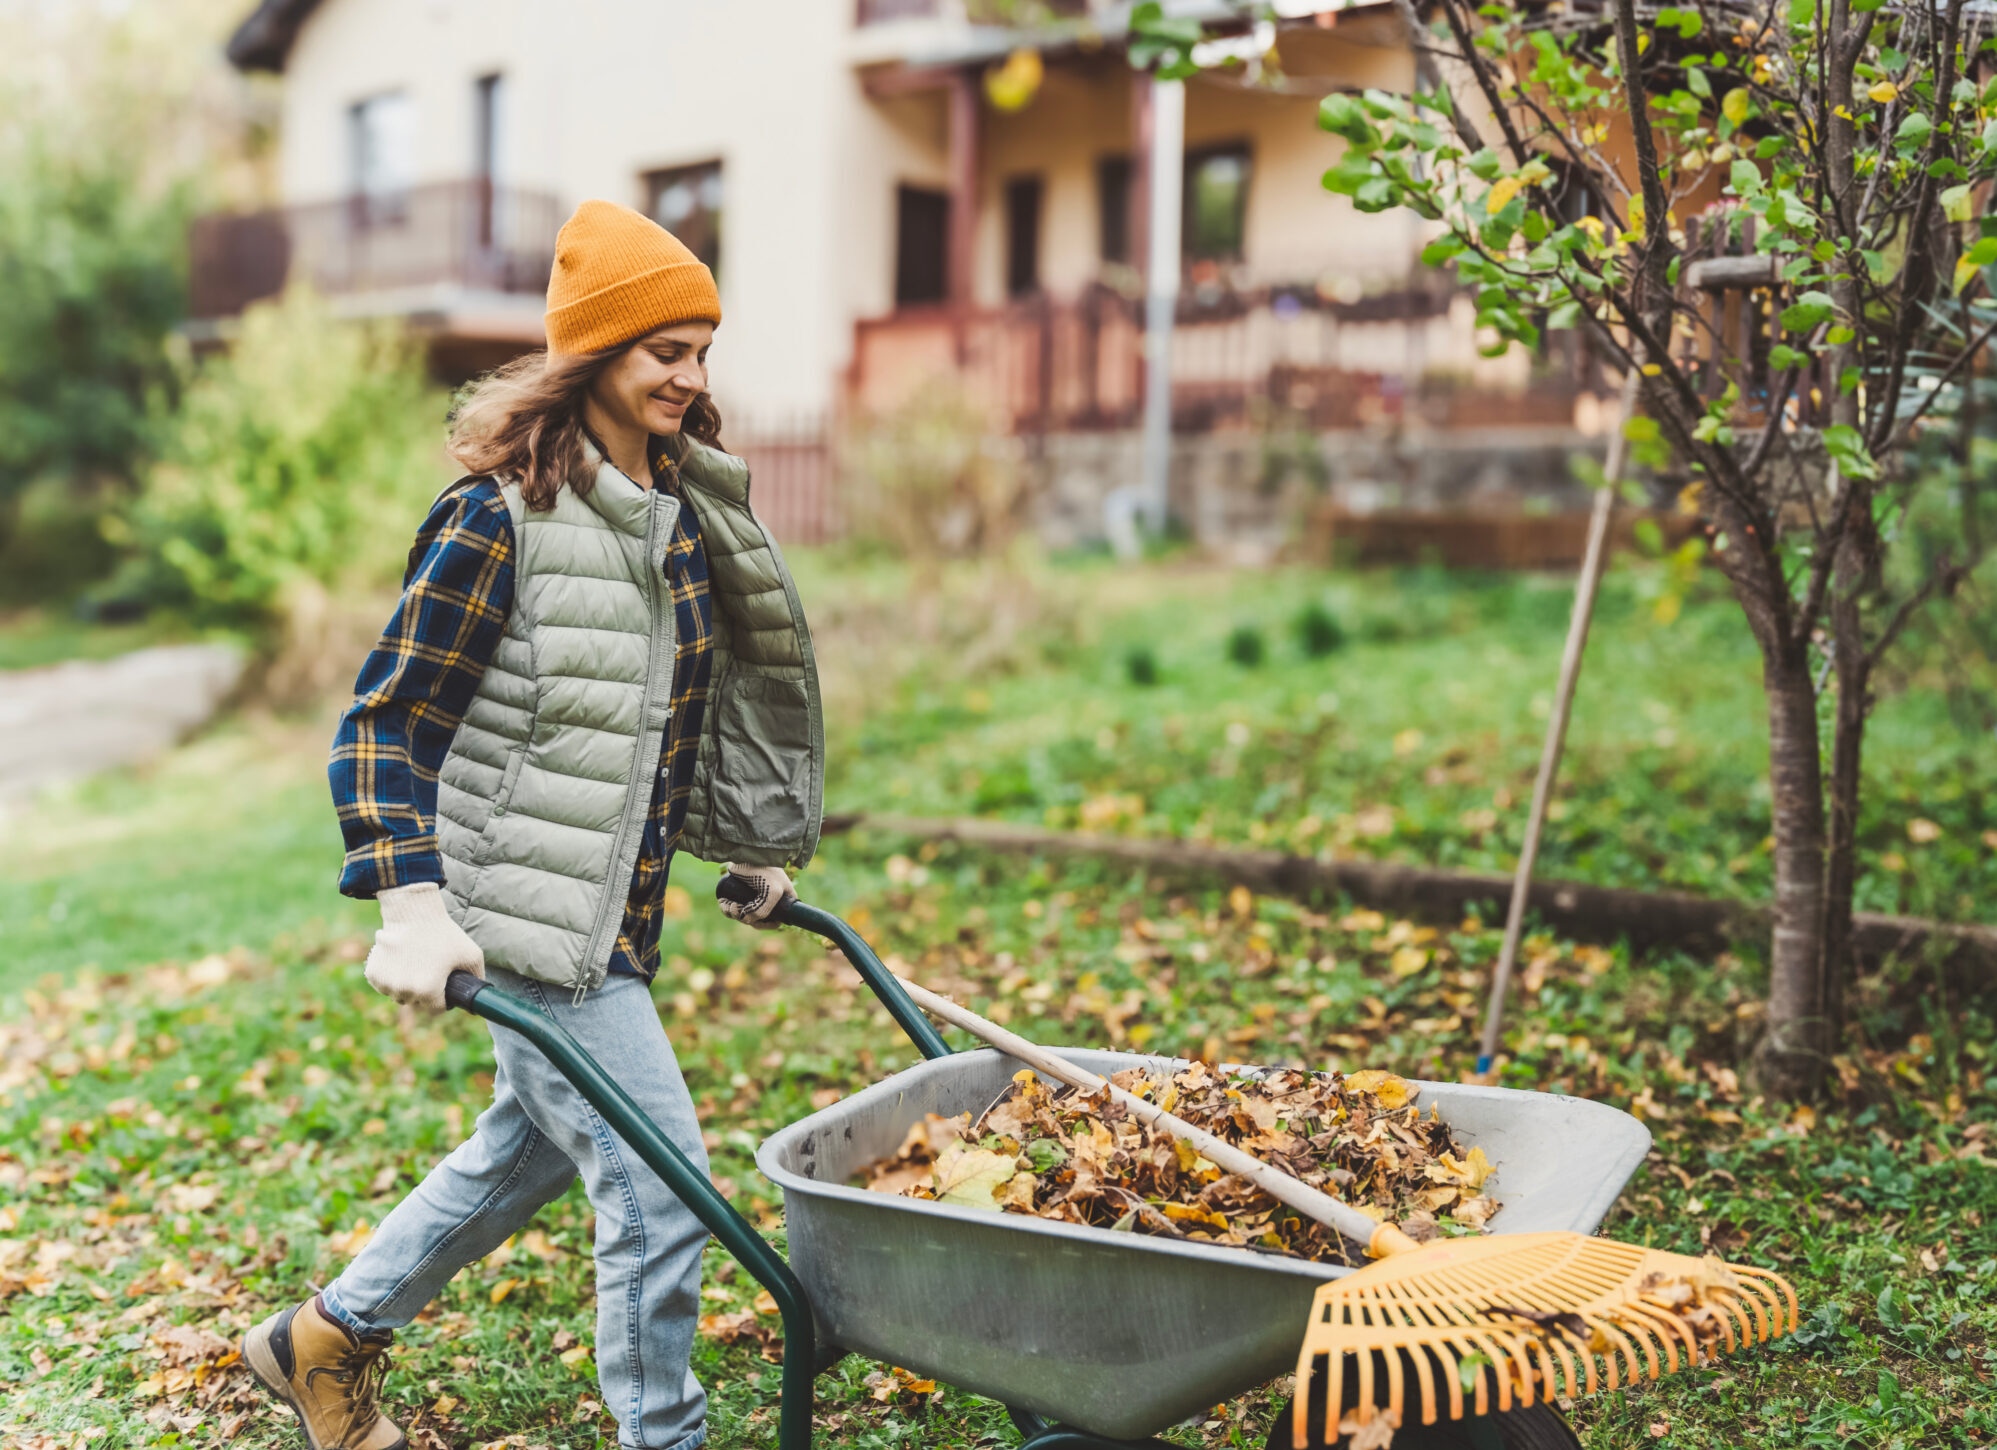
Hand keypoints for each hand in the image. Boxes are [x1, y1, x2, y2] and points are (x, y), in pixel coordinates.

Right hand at [364, 882, 484, 1010]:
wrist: (414, 913)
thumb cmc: (443, 934)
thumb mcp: (471, 954)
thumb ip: (477, 977)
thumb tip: (479, 996)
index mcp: (428, 991)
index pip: (437, 1009)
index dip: (444, 999)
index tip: (444, 985)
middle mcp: (404, 991)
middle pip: (417, 1002)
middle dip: (424, 992)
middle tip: (429, 970)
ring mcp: (386, 983)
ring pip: (399, 995)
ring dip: (406, 986)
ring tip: (415, 964)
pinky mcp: (373, 974)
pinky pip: (383, 985)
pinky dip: (390, 978)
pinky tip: (400, 962)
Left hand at [718, 863, 794, 929]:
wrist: (747, 852)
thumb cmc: (765, 869)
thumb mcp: (771, 892)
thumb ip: (762, 911)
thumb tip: (745, 920)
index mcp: (782, 900)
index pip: (776, 921)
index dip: (765, 925)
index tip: (755, 921)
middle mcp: (768, 900)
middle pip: (756, 920)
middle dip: (744, 918)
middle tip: (736, 907)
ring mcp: (753, 896)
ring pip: (742, 915)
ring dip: (732, 913)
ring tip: (727, 904)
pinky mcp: (739, 892)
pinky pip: (732, 907)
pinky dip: (726, 908)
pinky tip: (723, 902)